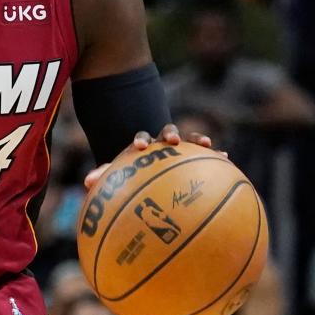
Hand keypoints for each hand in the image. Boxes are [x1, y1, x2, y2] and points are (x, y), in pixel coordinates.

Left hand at [83, 124, 222, 190]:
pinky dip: (215, 153)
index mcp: (143, 145)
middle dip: (170, 134)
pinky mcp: (195, 154)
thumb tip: (88, 183)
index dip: (141, 140)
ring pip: (190, 138)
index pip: (141, 138)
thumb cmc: (132, 172)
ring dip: (195, 139)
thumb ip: (106, 175)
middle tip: (174, 140)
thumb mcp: (119, 174)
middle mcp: (162, 142)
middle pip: (166, 131)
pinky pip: (206, 153)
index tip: (141, 146)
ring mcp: (180, 147)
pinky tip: (226, 157)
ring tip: (206, 142)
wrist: (147, 164)